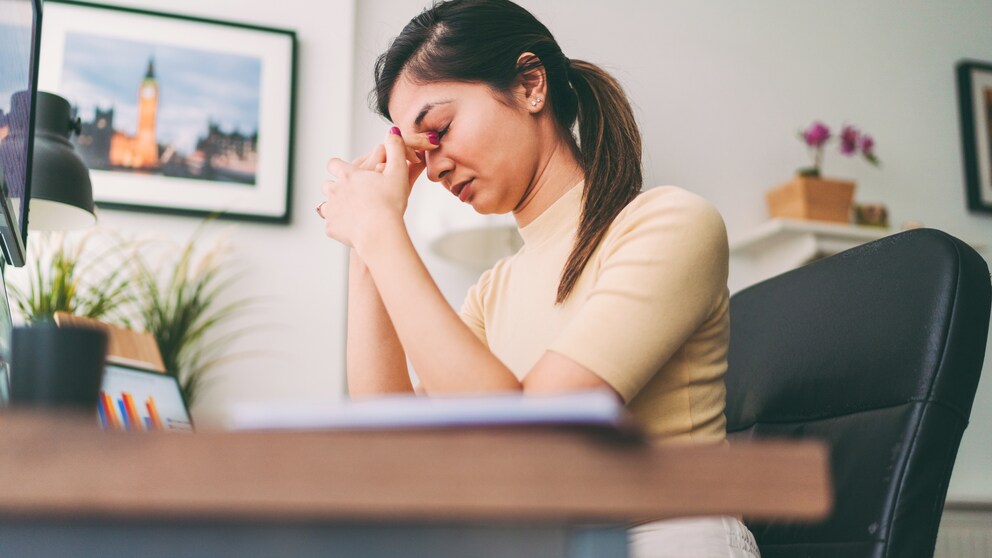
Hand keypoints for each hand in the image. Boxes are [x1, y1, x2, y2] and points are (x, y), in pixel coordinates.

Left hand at [321, 129, 430, 250]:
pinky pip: (331, 225)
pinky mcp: (331, 228)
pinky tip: (352, 229)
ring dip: (334, 207)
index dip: (339, 166)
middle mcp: (334, 190)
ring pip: (324, 205)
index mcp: (349, 175)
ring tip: (350, 213)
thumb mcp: (398, 172)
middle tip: (351, 195)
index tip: (346, 172)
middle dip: (336, 188)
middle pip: (327, 184)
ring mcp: (331, 209)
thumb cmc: (390, 203)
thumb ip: (395, 150)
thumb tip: (392, 131)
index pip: (334, 164)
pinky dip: (340, 226)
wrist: (380, 232)